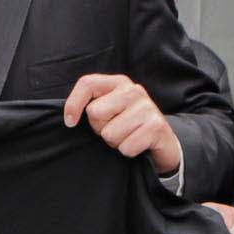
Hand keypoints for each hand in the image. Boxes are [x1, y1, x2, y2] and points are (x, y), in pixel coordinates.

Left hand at [63, 73, 182, 178]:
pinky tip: (138, 144)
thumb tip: (69, 117)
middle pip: (94, 113)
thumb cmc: (129, 126)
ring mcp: (147, 107)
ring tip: (128, 137)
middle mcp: (134, 90)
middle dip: (100, 128)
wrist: (163, 142)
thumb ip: (93, 105)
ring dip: (115, 142)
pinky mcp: (156, 126)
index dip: (73, 104)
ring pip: (109, 134)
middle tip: (115, 129)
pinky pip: (125, 147)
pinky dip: (128, 151)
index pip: (87, 84)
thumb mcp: (111, 110)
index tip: (70, 123)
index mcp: (119, 83)